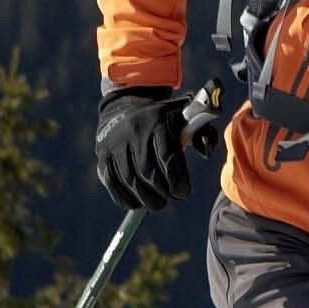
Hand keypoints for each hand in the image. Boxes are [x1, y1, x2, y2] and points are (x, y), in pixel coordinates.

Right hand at [96, 85, 196, 211]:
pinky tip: (136, 202)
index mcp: (158, 121)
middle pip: (148, 172)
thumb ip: (204, 133)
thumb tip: (205, 153)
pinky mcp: (102, 154)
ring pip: (129, 180)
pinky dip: (124, 197)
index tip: (183, 192)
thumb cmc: (166, 118)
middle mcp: (134, 131)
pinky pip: (111, 182)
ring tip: (157, 203)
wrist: (127, 104)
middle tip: (170, 198)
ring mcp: (115, 143)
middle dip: (162, 191)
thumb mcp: (187, 117)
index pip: (167, 157)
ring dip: (145, 198)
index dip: (177, 180)